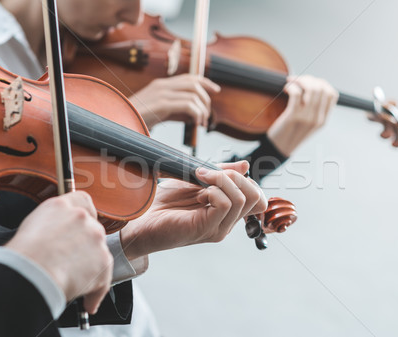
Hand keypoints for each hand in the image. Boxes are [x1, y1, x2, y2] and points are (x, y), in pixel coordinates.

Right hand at [5, 191, 111, 313]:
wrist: (30, 272)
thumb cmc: (22, 255)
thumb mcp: (33, 226)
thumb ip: (52, 223)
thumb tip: (58, 234)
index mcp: (62, 205)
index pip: (83, 201)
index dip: (85, 216)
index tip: (82, 229)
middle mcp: (82, 218)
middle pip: (92, 230)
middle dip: (84, 247)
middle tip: (69, 263)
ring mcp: (96, 238)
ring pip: (98, 254)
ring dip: (88, 269)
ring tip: (70, 284)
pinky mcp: (104, 260)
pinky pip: (103, 278)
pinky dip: (95, 292)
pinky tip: (86, 303)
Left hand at [120, 161, 266, 259]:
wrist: (139, 220)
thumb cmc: (163, 202)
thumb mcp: (196, 180)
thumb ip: (220, 174)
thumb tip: (246, 164)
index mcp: (227, 213)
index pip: (258, 199)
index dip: (245, 180)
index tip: (218, 173)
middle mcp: (226, 224)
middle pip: (256, 198)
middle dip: (236, 177)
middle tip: (208, 173)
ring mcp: (218, 228)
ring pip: (242, 199)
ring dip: (222, 180)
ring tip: (200, 178)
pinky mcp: (205, 229)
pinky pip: (225, 204)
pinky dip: (215, 190)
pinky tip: (199, 192)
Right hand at [129, 74, 220, 128]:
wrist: (118, 123)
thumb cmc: (137, 120)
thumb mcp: (160, 113)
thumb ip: (176, 111)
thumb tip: (195, 115)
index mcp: (161, 85)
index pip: (189, 77)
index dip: (205, 82)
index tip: (216, 90)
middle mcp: (162, 85)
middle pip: (194, 83)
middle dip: (206, 99)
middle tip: (207, 116)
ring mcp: (161, 93)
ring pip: (194, 94)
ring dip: (202, 110)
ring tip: (201, 123)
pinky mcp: (162, 104)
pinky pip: (188, 105)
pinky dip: (197, 114)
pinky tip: (196, 124)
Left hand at [267, 75, 338, 155]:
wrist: (279, 149)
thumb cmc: (290, 134)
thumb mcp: (308, 124)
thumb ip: (314, 110)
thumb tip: (313, 88)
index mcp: (323, 120)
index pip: (332, 94)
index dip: (322, 83)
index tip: (311, 82)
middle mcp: (317, 118)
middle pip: (321, 88)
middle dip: (309, 79)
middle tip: (298, 80)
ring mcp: (306, 118)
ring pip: (311, 89)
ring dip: (300, 80)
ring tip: (292, 82)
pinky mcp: (292, 117)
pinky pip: (296, 93)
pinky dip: (292, 86)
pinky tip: (287, 88)